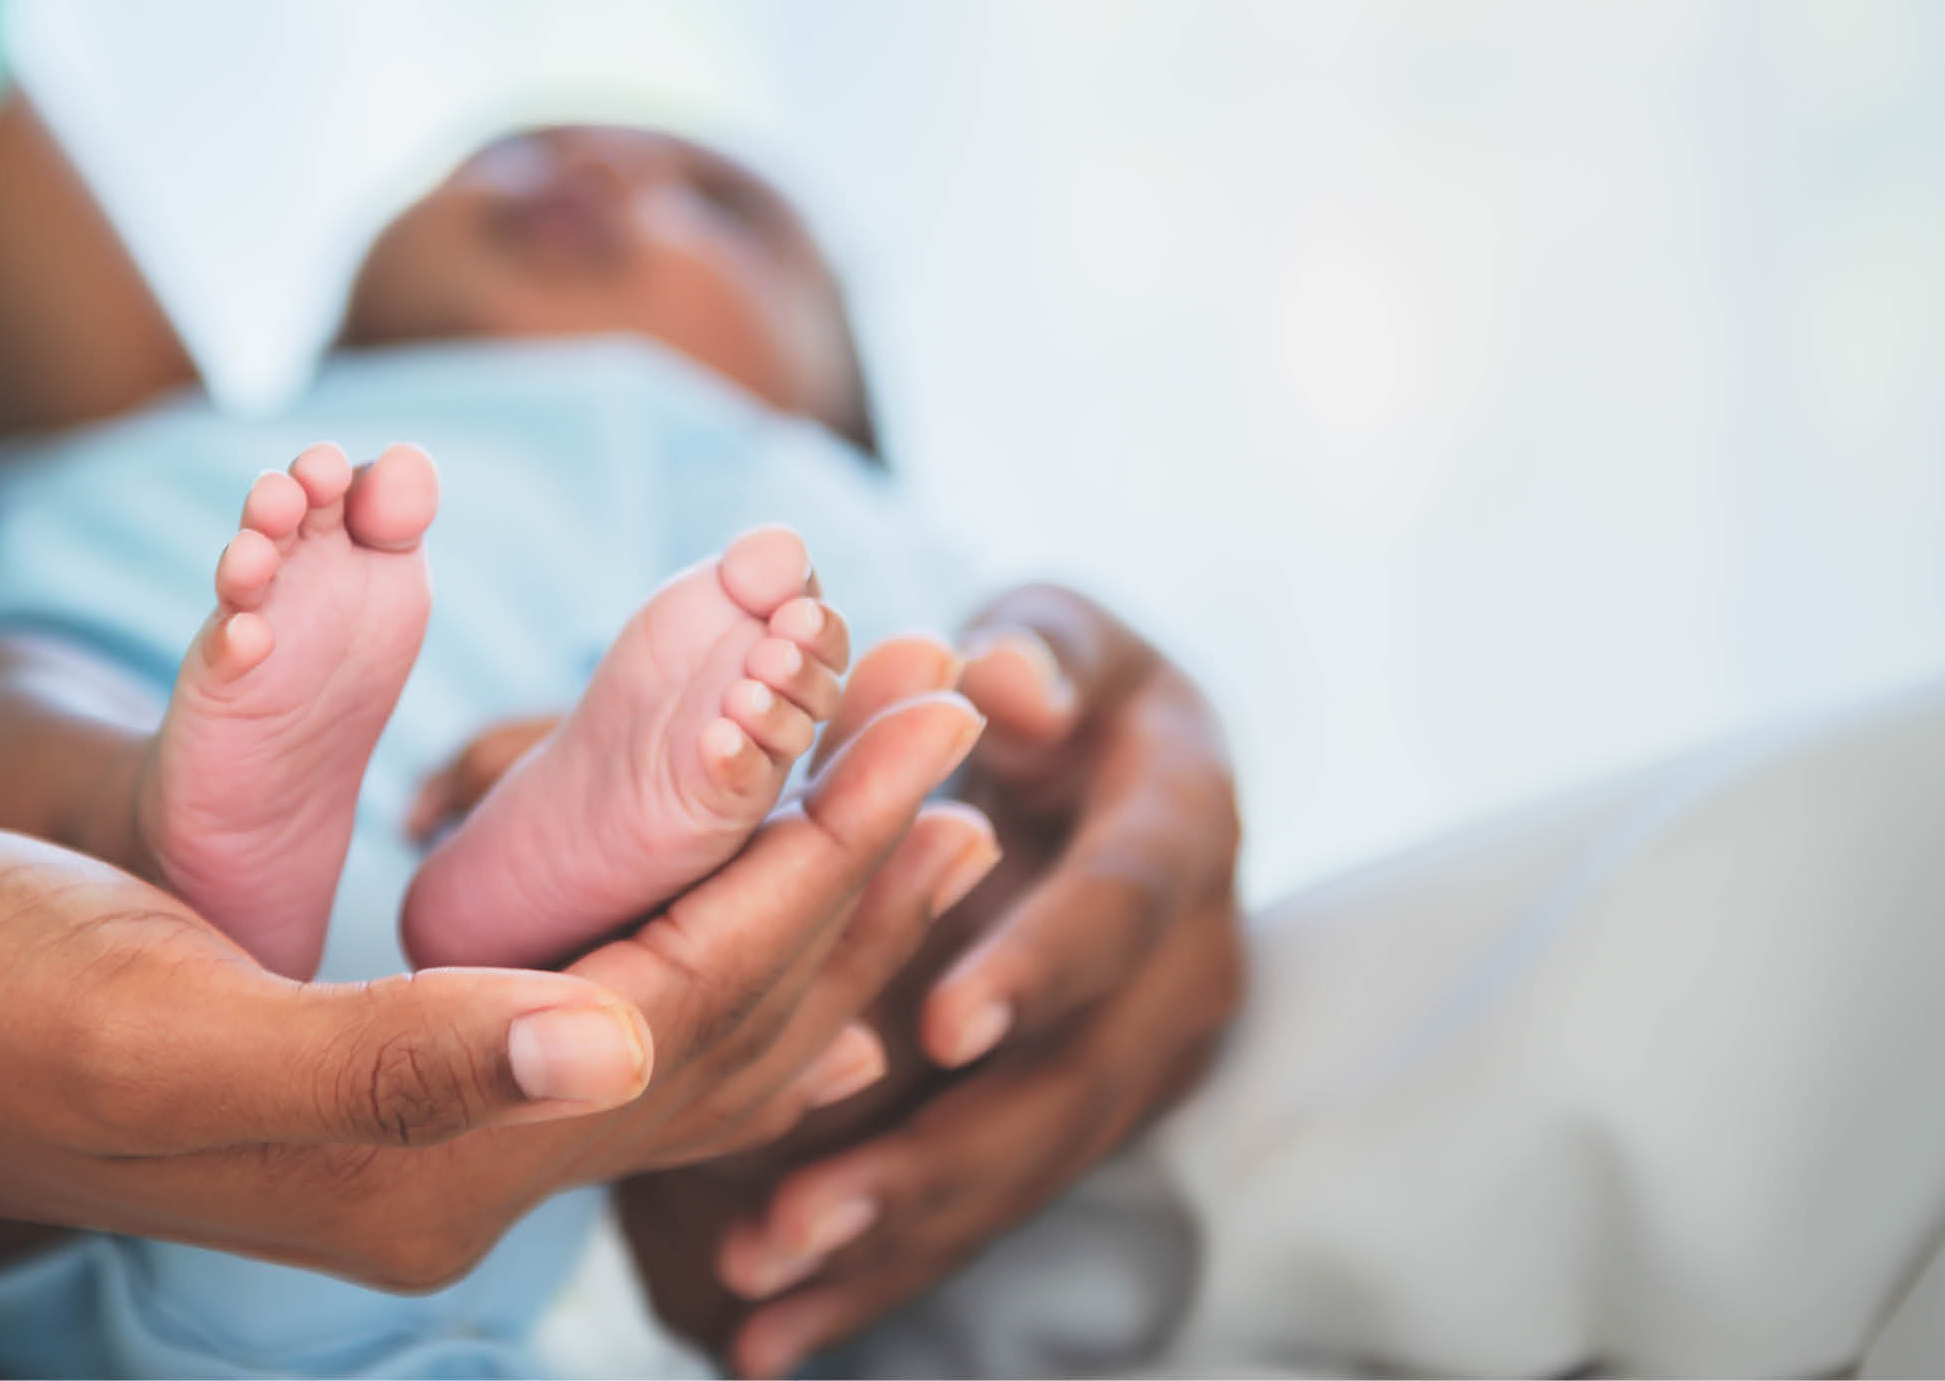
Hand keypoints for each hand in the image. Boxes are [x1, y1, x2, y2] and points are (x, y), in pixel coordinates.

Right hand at [0, 680, 994, 1291]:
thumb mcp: (167, 1020)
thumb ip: (389, 1056)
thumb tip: (610, 1060)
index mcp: (433, 1160)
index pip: (694, 997)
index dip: (824, 860)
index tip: (936, 731)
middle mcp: (479, 1166)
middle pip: (735, 1010)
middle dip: (863, 865)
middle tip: (973, 729)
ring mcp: (466, 1134)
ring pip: (706, 1017)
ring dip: (825, 898)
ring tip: (936, 803)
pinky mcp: (439, 1081)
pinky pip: (644, 1022)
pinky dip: (736, 944)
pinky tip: (806, 926)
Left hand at [652, 586, 1246, 1374]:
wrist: (1121, 769)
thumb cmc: (1069, 682)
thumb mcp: (1065, 635)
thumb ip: (1043, 649)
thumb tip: (1012, 683)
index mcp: (1182, 832)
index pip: (1117, 907)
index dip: (1038, 963)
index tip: (944, 1023)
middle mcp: (1182, 966)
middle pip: (1071, 1081)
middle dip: (936, 1156)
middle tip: (799, 1215)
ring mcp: (1140, 1057)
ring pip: (1025, 1165)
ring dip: (895, 1233)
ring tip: (762, 1283)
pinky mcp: (1084, 1114)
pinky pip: (992, 1200)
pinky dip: (885, 1269)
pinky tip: (773, 1340)